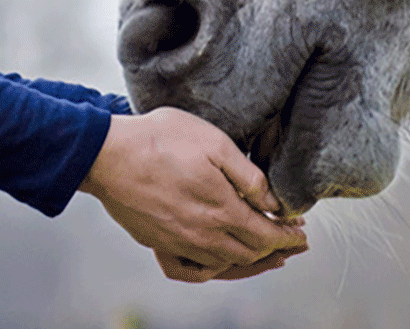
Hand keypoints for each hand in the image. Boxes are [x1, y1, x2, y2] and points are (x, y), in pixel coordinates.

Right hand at [80, 107, 309, 281]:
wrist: (107, 155)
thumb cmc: (161, 140)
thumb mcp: (215, 143)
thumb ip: (249, 176)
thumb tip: (274, 203)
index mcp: (223, 211)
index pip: (267, 235)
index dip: (289, 236)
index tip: (302, 234)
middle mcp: (203, 235)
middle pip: (249, 254)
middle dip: (276, 250)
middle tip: (293, 244)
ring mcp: (178, 243)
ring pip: (224, 264)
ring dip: (249, 261)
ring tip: (264, 254)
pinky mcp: (158, 243)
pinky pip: (191, 269)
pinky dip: (212, 269)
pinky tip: (218, 263)